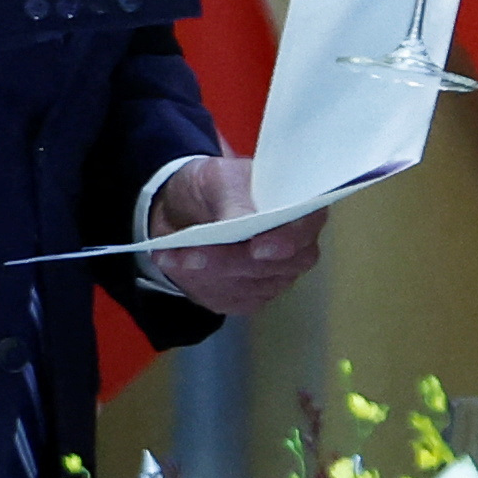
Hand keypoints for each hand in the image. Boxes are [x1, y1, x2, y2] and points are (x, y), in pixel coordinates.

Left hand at [144, 156, 325, 314]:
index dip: (287, 240)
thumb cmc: (214, 187)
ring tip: (170, 254)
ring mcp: (273, 279)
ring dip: (205, 273)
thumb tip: (242, 222)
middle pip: (274, 267)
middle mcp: (295, 250)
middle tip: (191, 253)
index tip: (258, 247)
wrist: (188, 208)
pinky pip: (224, 298)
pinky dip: (195, 283)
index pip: (307, 228)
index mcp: (300, 210)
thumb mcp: (220, 178)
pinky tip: (173, 263)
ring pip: (245, 287)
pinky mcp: (247, 298)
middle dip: (229, 261)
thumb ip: (234, 199)